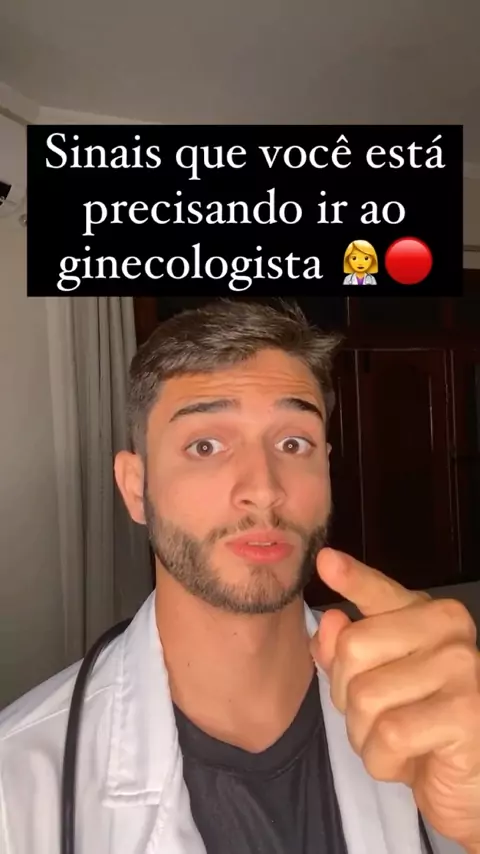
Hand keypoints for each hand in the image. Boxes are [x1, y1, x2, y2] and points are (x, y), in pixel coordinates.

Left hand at [310, 548, 479, 853]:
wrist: (469, 785)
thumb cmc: (419, 725)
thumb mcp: (375, 683)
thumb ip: (346, 650)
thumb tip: (330, 621)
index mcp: (429, 614)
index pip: (379, 592)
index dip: (352, 579)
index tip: (325, 560)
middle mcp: (450, 631)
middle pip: (353, 648)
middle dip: (346, 695)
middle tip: (378, 717)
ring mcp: (463, 669)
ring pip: (365, 696)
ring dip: (364, 734)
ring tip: (396, 740)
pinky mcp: (466, 713)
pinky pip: (388, 734)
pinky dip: (383, 760)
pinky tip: (410, 761)